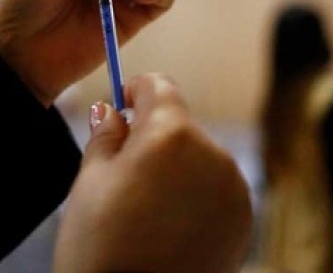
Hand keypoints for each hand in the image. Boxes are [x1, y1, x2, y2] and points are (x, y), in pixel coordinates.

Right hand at [54, 74, 252, 272]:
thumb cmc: (101, 247)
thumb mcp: (89, 181)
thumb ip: (105, 135)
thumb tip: (111, 109)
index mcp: (171, 134)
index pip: (160, 85)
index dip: (136, 91)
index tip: (122, 106)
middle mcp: (212, 153)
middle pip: (179, 125)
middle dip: (152, 138)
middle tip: (122, 174)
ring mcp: (234, 187)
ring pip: (198, 157)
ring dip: (176, 168)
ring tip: (145, 208)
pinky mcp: (243, 218)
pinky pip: (215, 188)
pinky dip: (195, 196)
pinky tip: (169, 225)